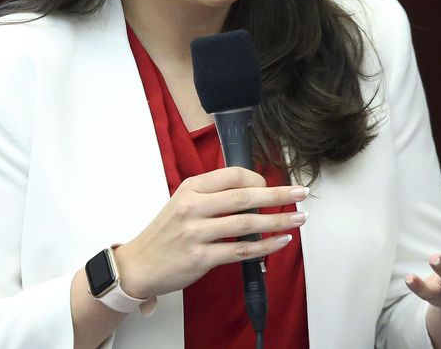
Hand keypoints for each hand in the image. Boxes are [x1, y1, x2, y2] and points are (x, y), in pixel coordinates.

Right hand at [114, 167, 309, 298]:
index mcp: (190, 189)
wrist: (138, 265)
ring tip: (298, 218)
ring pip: (247, 224)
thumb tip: (253, 193)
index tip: (273, 185)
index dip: (258, 179)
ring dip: (278, 221)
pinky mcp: (201, 258)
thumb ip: (212, 196)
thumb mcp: (182, 203)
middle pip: (245, 197)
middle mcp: (193, 207)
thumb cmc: (165, 234)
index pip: (232, 175)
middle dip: (278, 195)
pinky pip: (241, 251)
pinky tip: (281, 241)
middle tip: (301, 193)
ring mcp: (196, 233)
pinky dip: (265, 247)